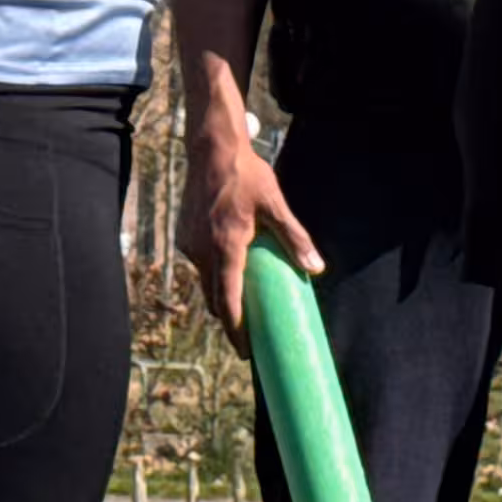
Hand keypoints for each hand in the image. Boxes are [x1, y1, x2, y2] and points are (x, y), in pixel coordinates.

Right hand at [180, 116, 314, 346]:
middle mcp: (203, 250)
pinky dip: (212, 274)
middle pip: (214, 298)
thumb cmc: (247, 176)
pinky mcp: (185, 235)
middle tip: (247, 339)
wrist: (212, 149)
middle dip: (229, 321)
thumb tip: (316, 269)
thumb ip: (295, 239)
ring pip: (205, 281)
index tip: (245, 352)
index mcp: (226, 247)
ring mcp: (190, 243)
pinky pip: (199, 264)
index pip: (228, 301)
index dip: (236, 330)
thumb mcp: (276, 206)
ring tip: (239, 309)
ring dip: (220, 297)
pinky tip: (228, 272)